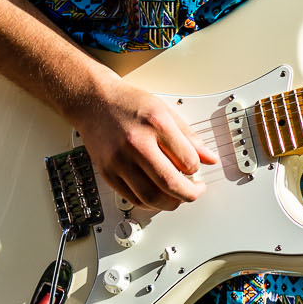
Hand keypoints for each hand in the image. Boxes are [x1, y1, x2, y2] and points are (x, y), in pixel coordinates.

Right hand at [73, 73, 216, 208]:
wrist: (92, 101)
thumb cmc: (128, 104)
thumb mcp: (165, 111)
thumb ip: (189, 137)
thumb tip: (210, 158)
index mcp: (155, 124)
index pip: (188, 160)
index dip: (197, 169)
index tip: (196, 169)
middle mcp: (136, 143)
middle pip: (169, 183)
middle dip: (189, 194)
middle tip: (195, 191)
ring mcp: (119, 160)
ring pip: (151, 197)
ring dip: (170, 203)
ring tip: (176, 197)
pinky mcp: (107, 172)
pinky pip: (132, 198)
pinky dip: (149, 203)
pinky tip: (156, 195)